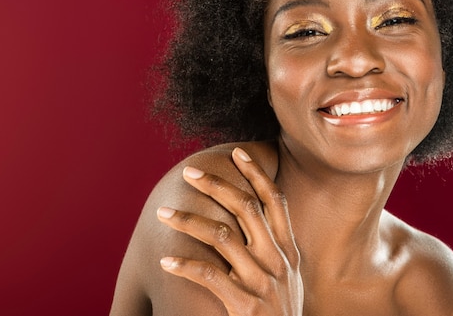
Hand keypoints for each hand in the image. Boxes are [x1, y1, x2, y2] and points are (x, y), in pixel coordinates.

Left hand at [157, 147, 303, 315]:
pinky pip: (210, 276)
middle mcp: (278, 261)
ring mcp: (263, 283)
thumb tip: (252, 223)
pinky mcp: (245, 306)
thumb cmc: (281, 315)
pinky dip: (185, 266)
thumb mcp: (289, 280)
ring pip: (222, 236)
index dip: (257, 174)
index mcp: (289, 252)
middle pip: (246, 208)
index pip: (275, 201)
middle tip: (189, 174)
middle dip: (217, 185)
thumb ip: (276, 252)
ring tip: (163, 214)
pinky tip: (166, 262)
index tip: (239, 152)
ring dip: (188, 221)